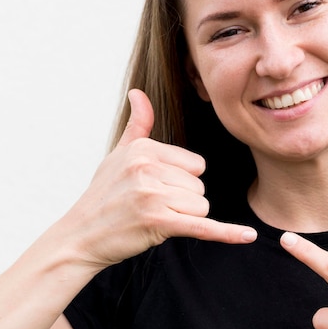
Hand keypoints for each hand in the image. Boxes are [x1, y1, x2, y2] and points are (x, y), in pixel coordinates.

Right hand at [65, 89, 256, 269]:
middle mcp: (147, 167)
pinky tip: (247, 236)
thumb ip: (137, 125)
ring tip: (151, 218)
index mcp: (143, 148)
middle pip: (200, 187)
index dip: (181, 182)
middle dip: (182, 202)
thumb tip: (138, 92)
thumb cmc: (103, 195)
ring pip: (201, 207)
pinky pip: (203, 226)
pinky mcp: (158, 223)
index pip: (196, 165)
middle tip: (150, 207)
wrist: (80, 236)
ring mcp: (152, 195)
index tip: (155, 189)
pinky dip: (227, 233)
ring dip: (183, 218)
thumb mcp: (117, 155)